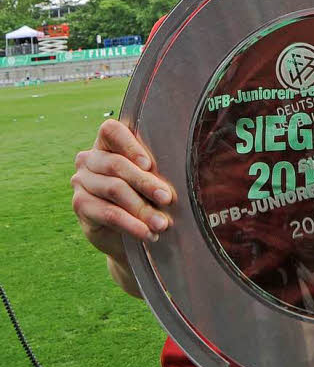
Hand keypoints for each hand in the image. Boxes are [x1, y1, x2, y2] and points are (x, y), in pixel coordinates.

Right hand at [71, 119, 174, 265]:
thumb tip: (180, 174)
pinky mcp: (80, 205)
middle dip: (146, 183)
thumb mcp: (151, 182)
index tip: (149, 164)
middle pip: (117, 164)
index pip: (111, 131)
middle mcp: (90, 159)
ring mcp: (82, 181)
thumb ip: (156, 172)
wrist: (129, 235)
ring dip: (142, 208)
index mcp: (108, 144)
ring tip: (162, 223)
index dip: (130, 145)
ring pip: (114, 189)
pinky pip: (108, 213)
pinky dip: (131, 224)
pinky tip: (147, 233)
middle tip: (168, 198)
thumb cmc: (146, 198)